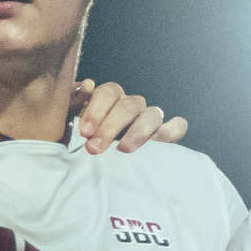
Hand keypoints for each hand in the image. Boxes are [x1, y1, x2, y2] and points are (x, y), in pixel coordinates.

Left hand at [68, 77, 186, 155]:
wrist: (101, 164)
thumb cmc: (85, 142)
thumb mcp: (72, 123)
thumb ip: (73, 103)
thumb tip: (85, 85)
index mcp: (110, 99)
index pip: (108, 92)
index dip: (96, 110)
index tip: (84, 132)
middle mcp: (132, 105)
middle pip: (129, 105)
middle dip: (111, 127)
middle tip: (95, 148)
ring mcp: (151, 118)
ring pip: (152, 114)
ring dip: (138, 132)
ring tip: (124, 150)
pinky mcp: (168, 134)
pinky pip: (178, 125)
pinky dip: (172, 130)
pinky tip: (160, 142)